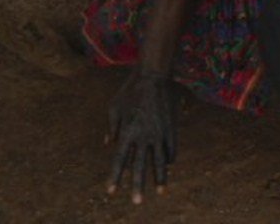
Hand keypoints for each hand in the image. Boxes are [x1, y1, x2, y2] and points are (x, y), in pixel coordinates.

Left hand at [106, 69, 175, 203]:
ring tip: (161, 192)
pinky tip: (167, 166)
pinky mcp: (171, 127)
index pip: (120, 160)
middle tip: (137, 202)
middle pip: (140, 166)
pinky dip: (168, 159)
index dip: (115, 176)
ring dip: (160, 177)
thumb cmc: (129, 90)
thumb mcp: (114, 108)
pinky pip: (170, 148)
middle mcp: (143, 136)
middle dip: (137, 185)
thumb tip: (108, 143)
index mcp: (127, 131)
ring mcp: (159, 132)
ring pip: (160, 161)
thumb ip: (112, 127)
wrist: (153, 76)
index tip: (111, 192)